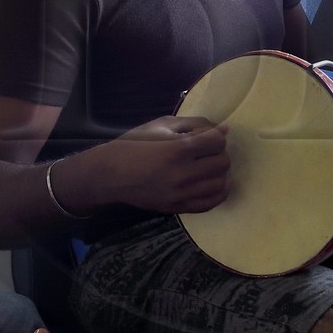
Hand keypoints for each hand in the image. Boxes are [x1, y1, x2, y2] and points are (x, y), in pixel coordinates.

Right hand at [106, 116, 229, 213]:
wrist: (110, 174)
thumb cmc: (134, 144)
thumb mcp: (161, 125)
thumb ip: (193, 124)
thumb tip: (221, 129)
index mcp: (177, 150)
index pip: (216, 142)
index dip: (219, 134)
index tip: (214, 134)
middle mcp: (182, 175)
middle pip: (222, 163)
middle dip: (220, 152)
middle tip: (210, 150)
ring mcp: (180, 195)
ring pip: (220, 184)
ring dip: (220, 172)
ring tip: (210, 166)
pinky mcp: (177, 208)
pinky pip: (210, 204)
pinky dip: (218, 193)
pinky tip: (213, 183)